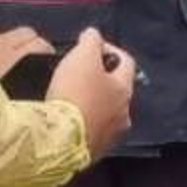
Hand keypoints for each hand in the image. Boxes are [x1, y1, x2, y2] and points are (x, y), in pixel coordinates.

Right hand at [48, 28, 136, 158]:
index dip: (110, 50)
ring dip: (94, 103)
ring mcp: (111, 136)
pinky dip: (83, 123)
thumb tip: (93, 35)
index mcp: (124, 90)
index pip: (126, 62)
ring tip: (72, 98)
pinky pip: (92, 132)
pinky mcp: (94, 152)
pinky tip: (68, 120)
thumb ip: (91, 41)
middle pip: (117, 90)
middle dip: (101, 79)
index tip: (93, 47)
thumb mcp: (83, 57)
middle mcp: (124, 114)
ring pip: (106, 113)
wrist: (60, 139)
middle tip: (80, 74)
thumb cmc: (75, 94)